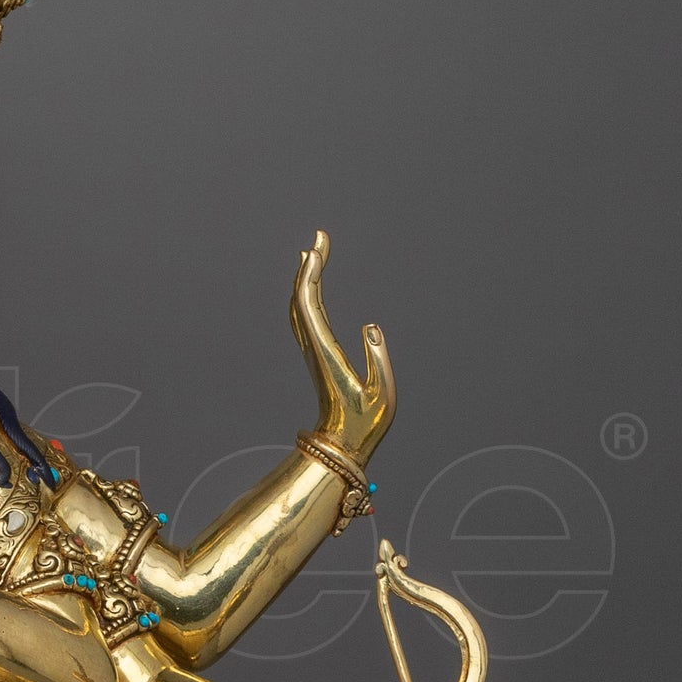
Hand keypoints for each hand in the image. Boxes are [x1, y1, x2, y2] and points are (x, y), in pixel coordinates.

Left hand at [290, 232, 393, 459]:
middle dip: (309, 265)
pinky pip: (305, 318)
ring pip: (300, 307)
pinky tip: (310, 287)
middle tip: (319, 236)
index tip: (315, 248)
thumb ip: (378, 360)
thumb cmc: (365, 423)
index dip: (310, 275)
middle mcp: (313, 347)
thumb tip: (370, 327)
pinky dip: (305, 296)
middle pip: (301, 299)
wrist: (342, 444)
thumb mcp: (381, 394)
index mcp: (326, 350)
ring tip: (313, 252)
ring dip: (305, 278)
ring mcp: (312, 351)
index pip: (310, 304)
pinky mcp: (317, 355)